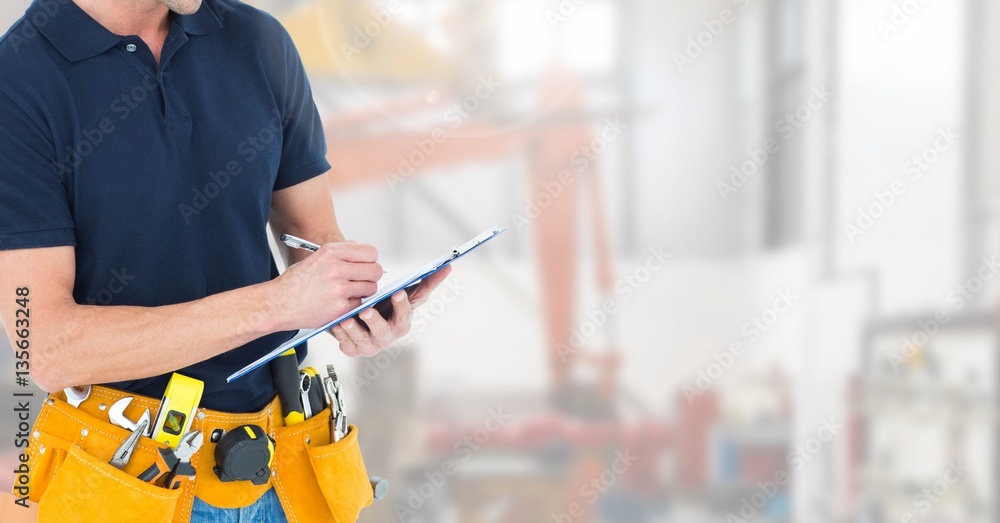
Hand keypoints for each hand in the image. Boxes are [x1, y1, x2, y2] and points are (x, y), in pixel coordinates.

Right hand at [272, 242, 382, 328]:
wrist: (278, 304)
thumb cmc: (294, 283)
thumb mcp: (316, 258)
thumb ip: (339, 252)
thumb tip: (359, 248)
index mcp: (330, 253)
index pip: (369, 252)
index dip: (371, 260)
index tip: (367, 265)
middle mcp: (336, 268)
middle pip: (375, 270)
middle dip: (372, 276)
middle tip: (364, 280)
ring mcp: (339, 289)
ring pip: (371, 287)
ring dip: (364, 291)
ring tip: (350, 293)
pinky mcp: (340, 307)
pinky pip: (360, 304)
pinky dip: (353, 305)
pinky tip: (340, 303)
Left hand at [331, 265, 452, 356]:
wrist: (363, 317)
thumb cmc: (387, 305)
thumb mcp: (405, 294)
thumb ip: (427, 283)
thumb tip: (447, 267)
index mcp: (402, 323)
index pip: (404, 316)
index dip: (401, 306)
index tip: (397, 292)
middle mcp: (387, 337)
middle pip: (382, 331)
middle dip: (375, 321)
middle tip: (366, 311)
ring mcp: (370, 345)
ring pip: (362, 340)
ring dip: (355, 330)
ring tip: (347, 319)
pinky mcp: (353, 349)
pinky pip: (346, 344)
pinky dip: (341, 335)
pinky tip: (336, 324)